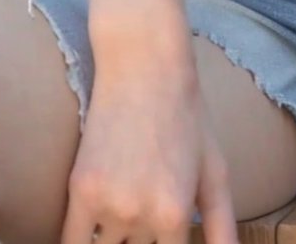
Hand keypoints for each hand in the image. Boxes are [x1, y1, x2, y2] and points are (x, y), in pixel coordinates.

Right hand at [60, 62, 238, 243]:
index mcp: (175, 213)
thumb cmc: (187, 118)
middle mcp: (139, 214)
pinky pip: (72, 243)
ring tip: (131, 205)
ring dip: (118, 241)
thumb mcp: (215, 173)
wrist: (145, 69)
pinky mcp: (79, 191)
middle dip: (144, 242)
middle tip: (148, 206)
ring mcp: (105, 203)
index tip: (166, 229)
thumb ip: (223, 227)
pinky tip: (97, 232)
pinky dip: (83, 242)